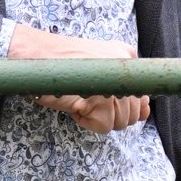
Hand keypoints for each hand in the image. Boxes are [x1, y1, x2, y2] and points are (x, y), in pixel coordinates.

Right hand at [6, 26, 151, 132]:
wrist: (35, 56)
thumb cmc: (61, 63)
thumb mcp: (98, 64)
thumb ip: (125, 84)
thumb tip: (146, 113)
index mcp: (127, 54)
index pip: (144, 95)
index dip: (128, 106)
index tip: (108, 102)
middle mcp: (125, 65)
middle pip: (134, 113)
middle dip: (111, 115)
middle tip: (88, 100)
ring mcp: (114, 82)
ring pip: (120, 121)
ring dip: (98, 118)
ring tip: (81, 100)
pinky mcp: (100, 99)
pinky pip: (105, 126)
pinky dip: (87, 122)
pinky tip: (76, 106)